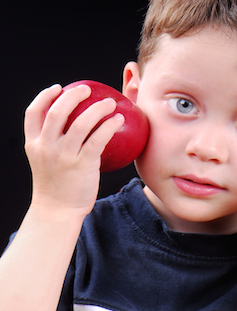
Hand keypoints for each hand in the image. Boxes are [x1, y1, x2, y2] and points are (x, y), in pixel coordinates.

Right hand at [24, 84, 123, 217]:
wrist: (57, 211)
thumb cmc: (57, 186)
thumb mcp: (45, 161)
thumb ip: (53, 144)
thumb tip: (73, 125)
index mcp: (33, 144)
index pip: (33, 112)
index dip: (45, 96)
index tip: (58, 88)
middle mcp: (46, 147)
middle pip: (57, 112)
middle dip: (73, 95)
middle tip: (86, 89)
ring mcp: (64, 156)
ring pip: (80, 123)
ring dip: (97, 108)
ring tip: (110, 102)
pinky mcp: (83, 164)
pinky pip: (99, 139)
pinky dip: (109, 126)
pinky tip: (118, 120)